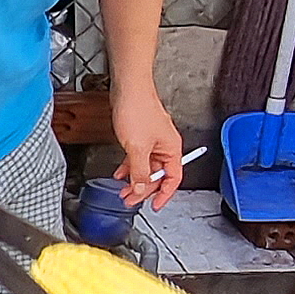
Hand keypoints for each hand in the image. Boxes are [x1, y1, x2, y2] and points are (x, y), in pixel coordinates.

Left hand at [112, 81, 186, 211]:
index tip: (155, 206)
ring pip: (146, 167)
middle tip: (130, 199)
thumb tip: (141, 188)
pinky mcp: (141, 135)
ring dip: (135, 179)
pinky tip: (120, 173)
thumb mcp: (137, 147)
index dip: (164, 194)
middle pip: (158, 174)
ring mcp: (153, 141)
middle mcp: (165, 146)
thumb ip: (139, 170)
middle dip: (144, 189)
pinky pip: (138, 157)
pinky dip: (130, 166)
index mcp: (172, 149)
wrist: (128, 87)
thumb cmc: (137, 109)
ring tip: (123, 190)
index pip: (173, 179)